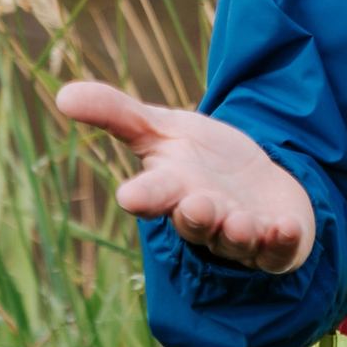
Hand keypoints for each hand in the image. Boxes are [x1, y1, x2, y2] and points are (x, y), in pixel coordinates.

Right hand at [55, 80, 316, 272]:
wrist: (256, 183)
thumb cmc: (201, 160)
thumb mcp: (163, 129)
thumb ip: (116, 114)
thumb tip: (61, 95)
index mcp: (172, 190)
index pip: (152, 195)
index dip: (143, 196)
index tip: (131, 196)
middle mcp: (203, 217)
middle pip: (194, 222)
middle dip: (195, 215)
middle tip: (195, 204)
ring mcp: (239, 235)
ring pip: (233, 241)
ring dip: (236, 232)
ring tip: (239, 221)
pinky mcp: (276, 245)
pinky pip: (278, 251)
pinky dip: (281, 242)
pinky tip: (285, 227)